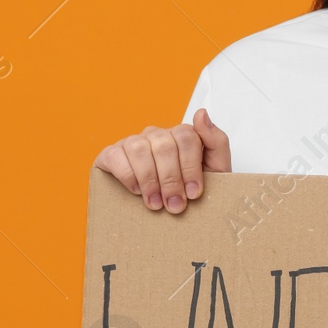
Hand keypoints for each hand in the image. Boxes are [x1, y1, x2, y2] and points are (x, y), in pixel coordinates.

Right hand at [93, 108, 231, 213]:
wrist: (173, 214)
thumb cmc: (191, 190)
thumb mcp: (215, 169)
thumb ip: (216, 141)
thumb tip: (201, 113)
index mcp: (182, 135)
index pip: (186, 137)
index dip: (190, 167)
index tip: (193, 193)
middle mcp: (156, 135)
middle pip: (163, 145)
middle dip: (171, 180)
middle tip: (175, 205)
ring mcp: (133, 142)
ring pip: (139, 148)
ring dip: (149, 180)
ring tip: (156, 204)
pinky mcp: (111, 154)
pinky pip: (114, 156)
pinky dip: (127, 175)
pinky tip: (137, 191)